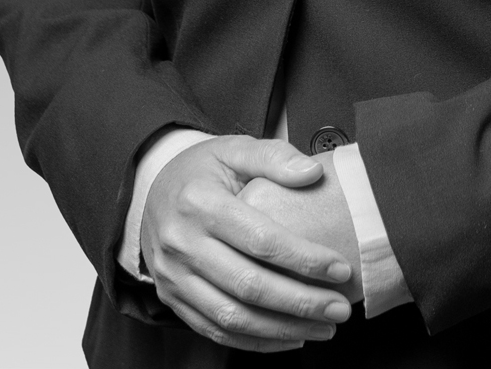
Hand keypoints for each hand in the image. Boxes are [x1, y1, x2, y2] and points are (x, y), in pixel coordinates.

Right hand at [140, 135, 354, 352]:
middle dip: (301, 302)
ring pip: (233, 316)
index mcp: (199, 202)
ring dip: (283, 328)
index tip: (340, 268)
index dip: (304, 258)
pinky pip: (216, 330)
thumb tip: (312, 173)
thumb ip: (274, 157)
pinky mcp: (172, 298)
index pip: (260, 239)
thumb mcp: (233, 149)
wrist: (150, 190)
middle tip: (340, 308)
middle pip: (249, 285)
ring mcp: (174, 276)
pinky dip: (256, 342)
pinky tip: (290, 337)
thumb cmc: (200, 170)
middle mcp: (182, 243)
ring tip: (323, 327)